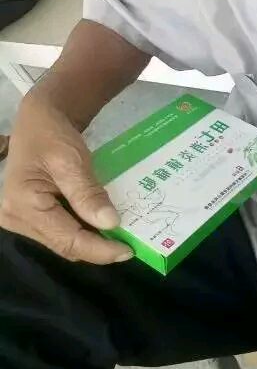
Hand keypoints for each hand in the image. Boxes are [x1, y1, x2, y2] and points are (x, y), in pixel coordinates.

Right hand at [0, 94, 132, 263]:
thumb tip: (110, 223)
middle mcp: (15, 217)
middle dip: (97, 248)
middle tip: (129, 244)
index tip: (127, 250)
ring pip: (62, 241)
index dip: (98, 250)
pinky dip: (82, 230)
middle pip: (63, 245)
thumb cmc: (51, 133)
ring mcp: (20, 219)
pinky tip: (102, 225)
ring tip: (119, 237)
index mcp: (22, 203)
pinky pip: (60, 231)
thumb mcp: (70, 159)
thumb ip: (87, 193)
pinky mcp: (30, 216)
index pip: (66, 239)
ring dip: (91, 241)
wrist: (40, 118)